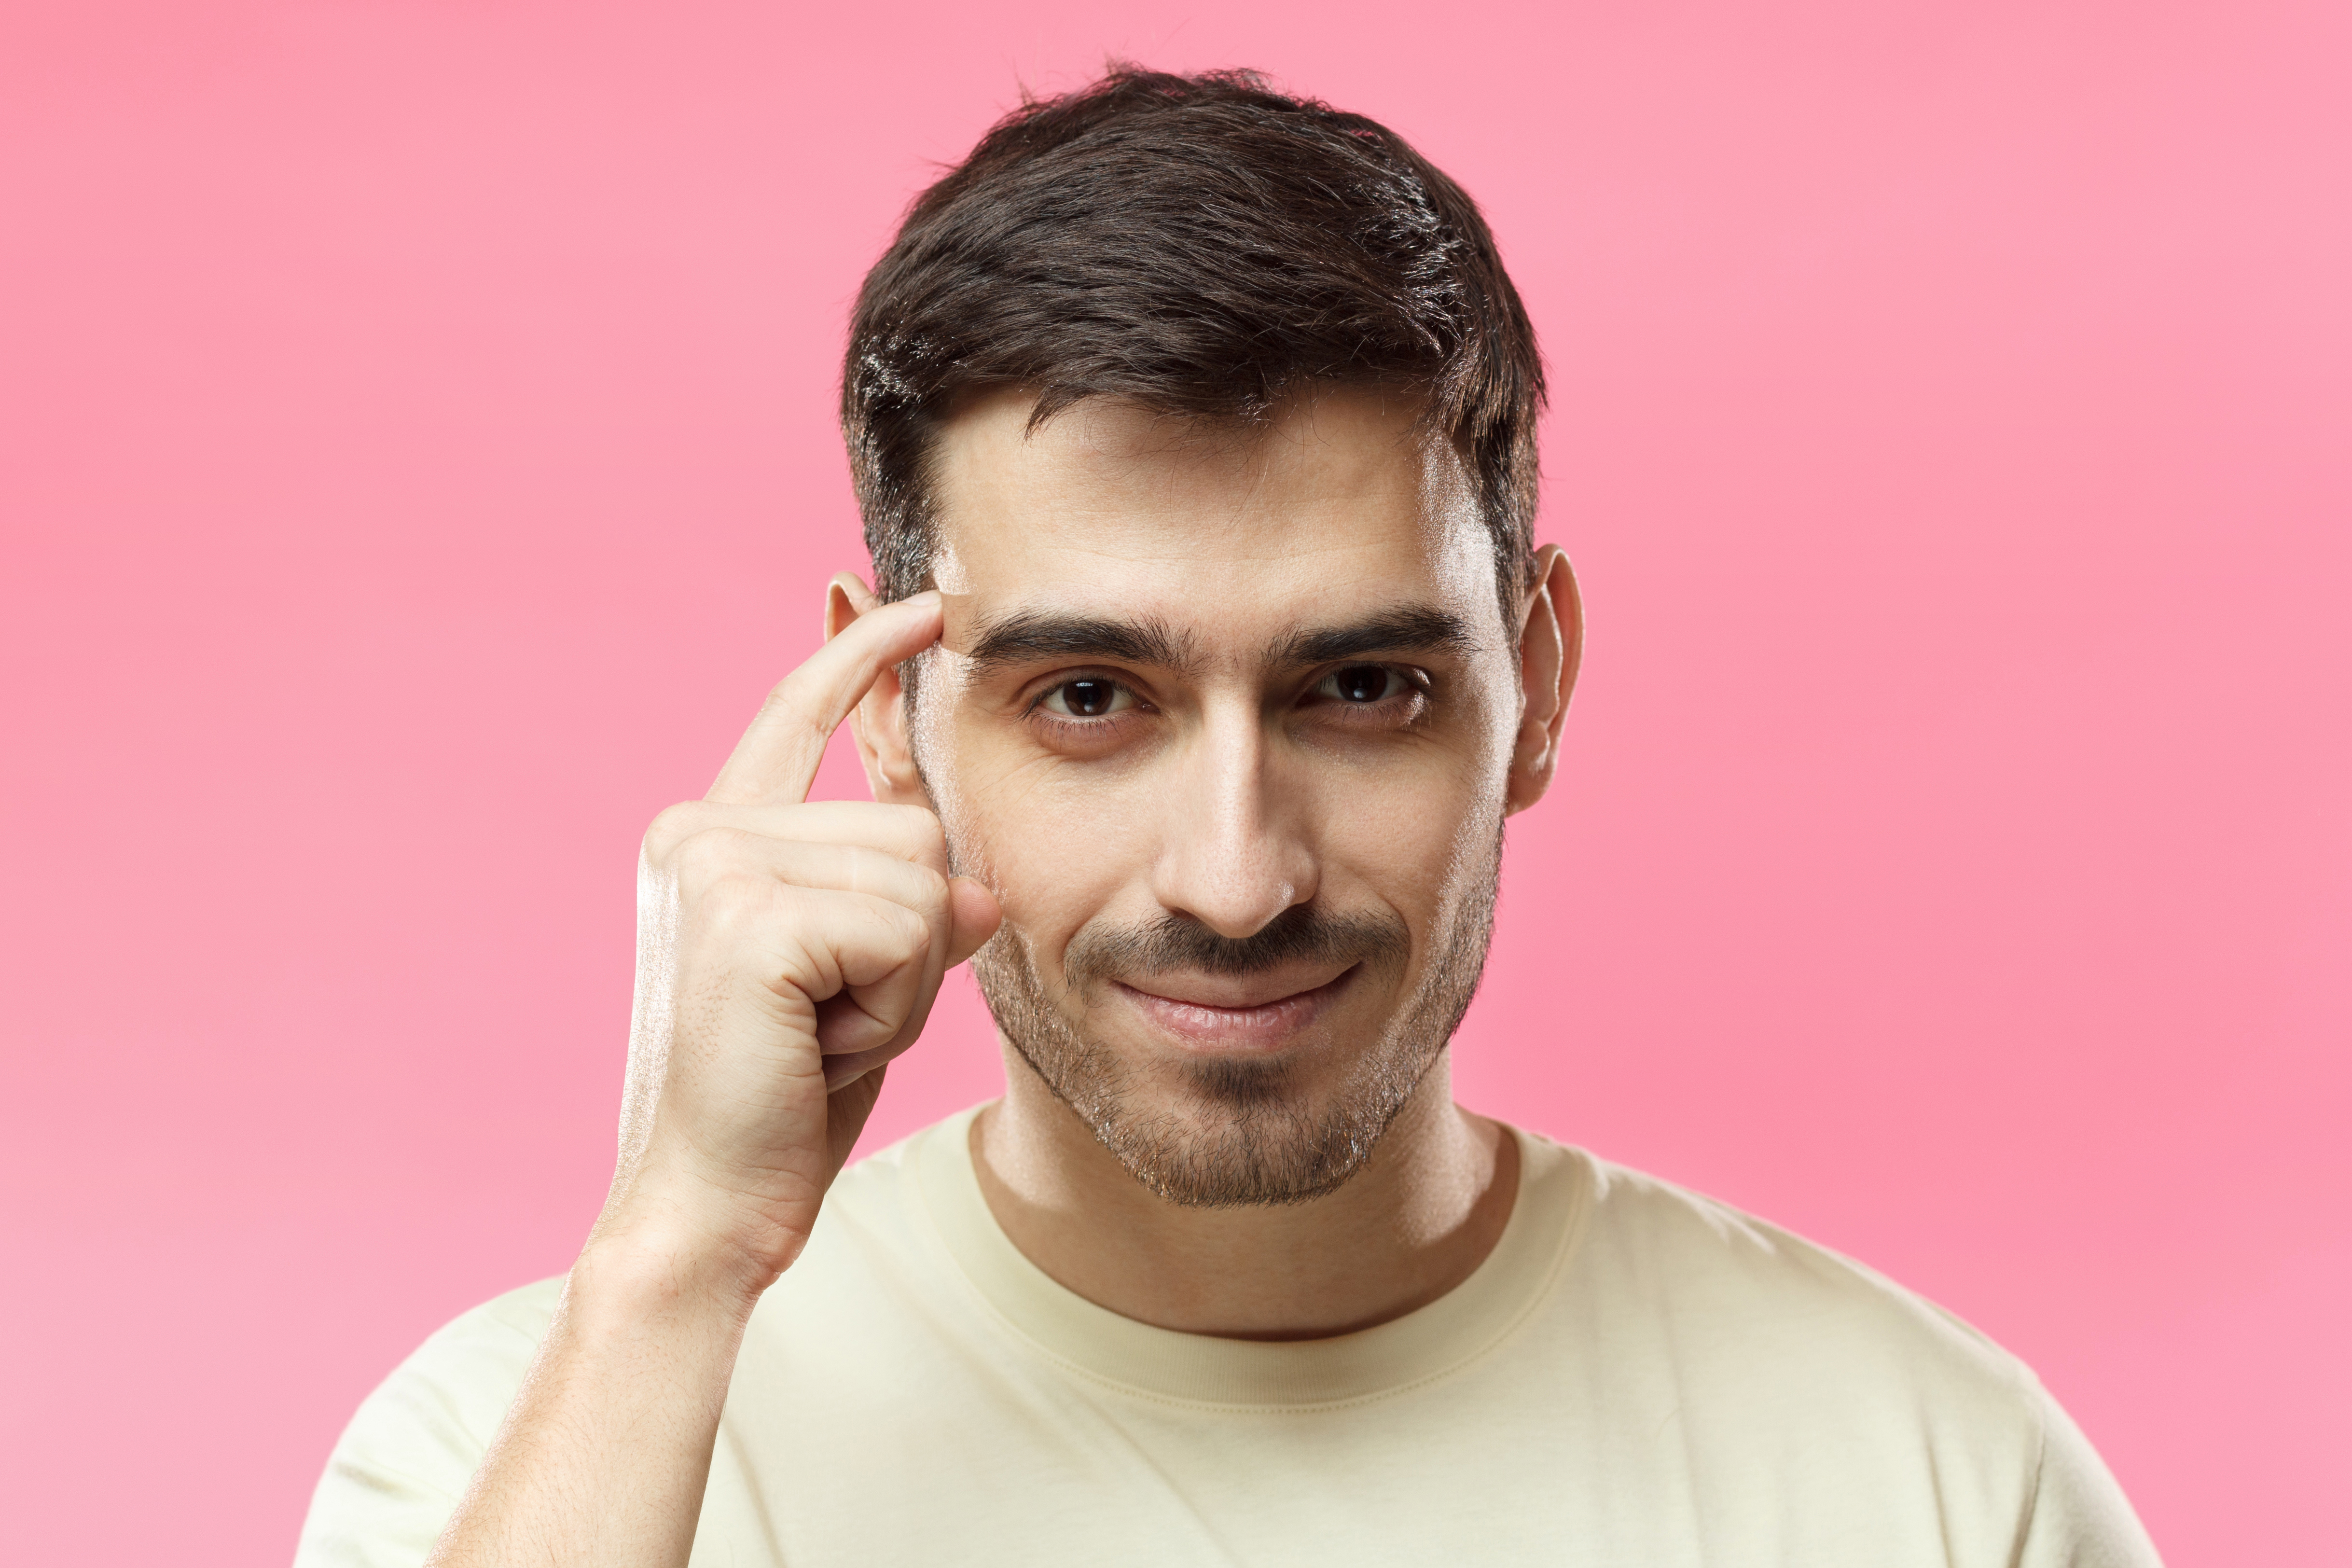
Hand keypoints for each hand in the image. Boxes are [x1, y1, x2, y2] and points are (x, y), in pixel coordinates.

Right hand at [593, 591, 1000, 1296]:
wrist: (706, 1209)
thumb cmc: (780, 1101)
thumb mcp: (860, 980)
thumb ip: (903, 902)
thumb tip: (973, 884)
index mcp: (708, 835)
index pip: (797, 716)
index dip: (862, 656)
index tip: (920, 602)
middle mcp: (698, 832)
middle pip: (909, 826)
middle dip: (906, 943)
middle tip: (827, 1021)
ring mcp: (714, 865)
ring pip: (920, 876)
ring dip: (902, 981)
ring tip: (820, 1035)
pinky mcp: (748, 916)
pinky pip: (908, 929)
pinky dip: (893, 1006)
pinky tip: (820, 1046)